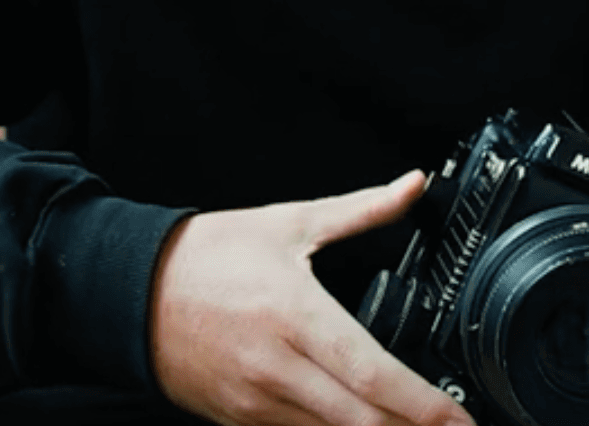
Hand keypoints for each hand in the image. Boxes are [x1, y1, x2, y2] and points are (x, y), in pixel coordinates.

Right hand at [151, 170, 474, 425]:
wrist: (127, 292)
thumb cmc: (207, 256)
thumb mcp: (288, 223)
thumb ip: (361, 210)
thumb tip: (414, 185)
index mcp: (297, 316)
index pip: (374, 375)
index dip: (424, 406)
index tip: (461, 419)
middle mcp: (278, 368)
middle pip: (362, 421)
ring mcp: (257, 403)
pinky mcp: (240, 422)